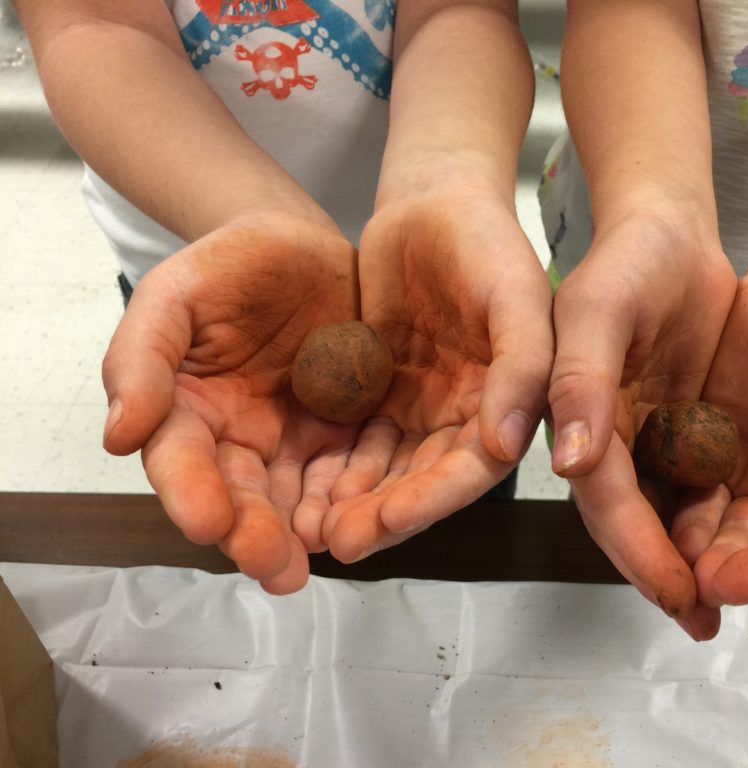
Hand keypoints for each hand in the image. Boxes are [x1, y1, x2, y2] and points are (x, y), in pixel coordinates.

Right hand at [102, 213, 361, 593]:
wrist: (299, 245)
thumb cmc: (225, 267)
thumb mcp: (173, 296)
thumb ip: (142, 358)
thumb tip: (119, 437)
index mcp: (188, 413)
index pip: (183, 462)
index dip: (192, 494)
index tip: (208, 524)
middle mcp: (240, 439)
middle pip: (244, 495)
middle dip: (256, 533)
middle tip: (276, 568)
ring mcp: (297, 439)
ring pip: (300, 494)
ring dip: (310, 528)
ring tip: (327, 553)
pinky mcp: (347, 430)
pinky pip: (355, 467)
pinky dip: (360, 492)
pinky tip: (370, 512)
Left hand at [319, 187, 553, 560]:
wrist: (434, 204)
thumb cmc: (486, 242)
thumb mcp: (516, 295)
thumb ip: (522, 367)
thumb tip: (508, 445)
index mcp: (511, 402)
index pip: (475, 467)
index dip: (432, 498)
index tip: (385, 521)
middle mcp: (468, 416)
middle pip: (426, 480)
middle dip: (383, 513)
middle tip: (337, 539)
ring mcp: (422, 408)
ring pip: (388, 469)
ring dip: (354, 500)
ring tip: (310, 527)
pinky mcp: (381, 394)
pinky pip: (355, 438)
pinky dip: (333, 464)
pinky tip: (301, 485)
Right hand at [547, 213, 736, 638]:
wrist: (668, 234)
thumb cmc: (628, 260)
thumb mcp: (598, 308)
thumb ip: (580, 381)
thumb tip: (569, 463)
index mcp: (573, 418)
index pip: (605, 500)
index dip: (638, 550)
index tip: (678, 593)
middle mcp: (603, 440)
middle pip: (631, 521)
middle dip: (666, 573)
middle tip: (706, 621)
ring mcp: (641, 438)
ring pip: (663, 513)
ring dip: (692, 559)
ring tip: (730, 605)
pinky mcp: (677, 430)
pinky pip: (696, 486)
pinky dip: (716, 520)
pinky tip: (747, 545)